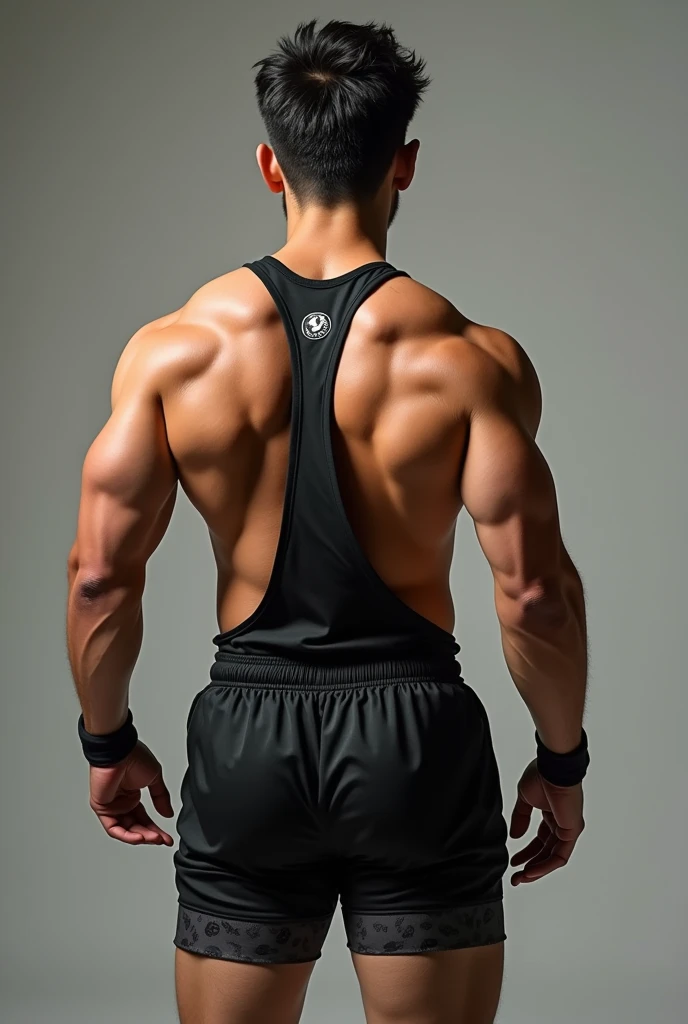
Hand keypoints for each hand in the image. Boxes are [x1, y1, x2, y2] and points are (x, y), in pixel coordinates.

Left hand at [89, 740, 174, 845]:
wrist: (120, 750)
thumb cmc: (134, 756)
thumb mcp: (154, 778)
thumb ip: (161, 797)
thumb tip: (168, 813)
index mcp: (132, 794)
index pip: (144, 818)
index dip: (156, 829)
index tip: (167, 837)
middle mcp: (121, 802)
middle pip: (136, 826)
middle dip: (150, 835)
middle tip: (162, 840)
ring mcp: (111, 805)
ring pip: (125, 830)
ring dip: (141, 836)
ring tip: (154, 839)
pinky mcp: (102, 807)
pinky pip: (114, 827)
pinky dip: (127, 835)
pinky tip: (140, 836)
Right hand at [509, 758, 584, 884]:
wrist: (553, 768)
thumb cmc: (541, 775)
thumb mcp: (524, 798)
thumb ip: (520, 818)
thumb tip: (515, 836)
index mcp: (551, 814)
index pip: (540, 840)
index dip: (526, 852)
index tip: (514, 861)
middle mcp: (561, 822)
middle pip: (546, 851)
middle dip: (530, 866)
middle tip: (516, 877)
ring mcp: (568, 828)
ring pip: (553, 857)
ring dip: (537, 870)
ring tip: (521, 878)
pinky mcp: (572, 832)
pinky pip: (559, 855)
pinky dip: (545, 865)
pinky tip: (531, 871)